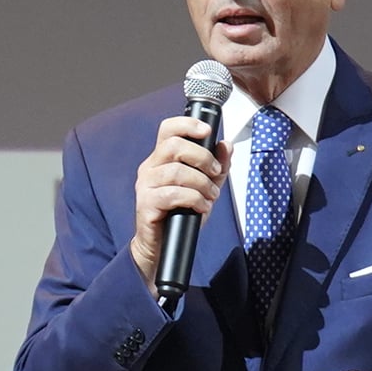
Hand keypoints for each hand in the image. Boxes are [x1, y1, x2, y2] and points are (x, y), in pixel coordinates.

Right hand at [128, 115, 229, 285]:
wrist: (163, 246)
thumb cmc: (181, 214)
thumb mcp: (205, 187)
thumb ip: (217, 166)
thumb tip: (226, 145)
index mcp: (161, 158)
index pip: (168, 129)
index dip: (187, 124)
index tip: (207, 130)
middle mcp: (150, 167)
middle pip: (174, 145)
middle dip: (202, 157)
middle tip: (215, 172)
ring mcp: (145, 185)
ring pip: (176, 171)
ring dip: (201, 183)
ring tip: (210, 195)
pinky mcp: (146, 204)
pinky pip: (173, 194)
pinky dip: (194, 199)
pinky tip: (201, 207)